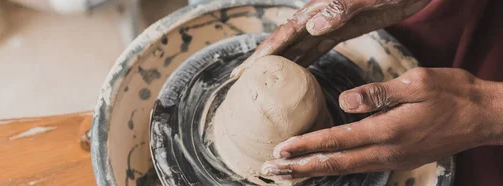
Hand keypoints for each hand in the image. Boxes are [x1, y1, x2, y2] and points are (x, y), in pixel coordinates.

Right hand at [231, 0, 429, 77]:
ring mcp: (328, 24)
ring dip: (279, 63)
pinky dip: (303, 61)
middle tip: (240, 78)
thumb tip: (312, 26)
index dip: (264, 52)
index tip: (246, 69)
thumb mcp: (367, 0)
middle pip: (283, 42)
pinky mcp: (342, 30)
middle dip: (262, 60)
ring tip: (262, 80)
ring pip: (296, 47)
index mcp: (319, 11)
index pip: (285, 34)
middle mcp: (318, 18)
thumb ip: (340, 9)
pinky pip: (315, 49)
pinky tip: (297, 72)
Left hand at [261, 68, 502, 178]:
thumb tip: (344, 102)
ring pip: (344, 169)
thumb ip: (379, 94)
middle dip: (299, 168)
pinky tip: (320, 166)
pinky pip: (357, 167)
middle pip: (334, 164)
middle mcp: (386, 152)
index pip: (336, 141)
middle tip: (270, 170)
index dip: (306, 146)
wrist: (485, 117)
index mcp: (387, 131)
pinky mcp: (397, 159)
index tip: (280, 150)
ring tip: (286, 173)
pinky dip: (333, 168)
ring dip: (312, 171)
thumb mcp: (417, 83)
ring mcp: (392, 159)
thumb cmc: (453, 94)